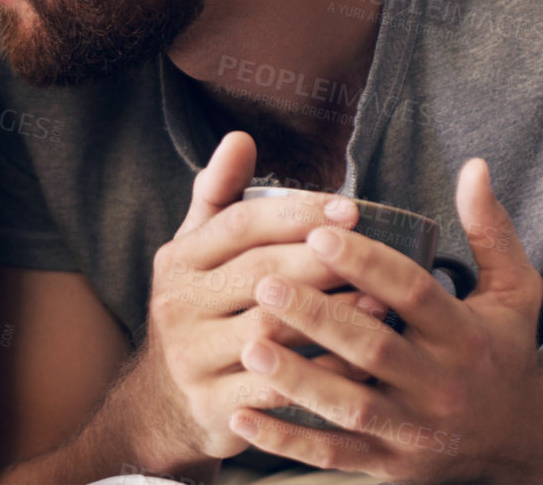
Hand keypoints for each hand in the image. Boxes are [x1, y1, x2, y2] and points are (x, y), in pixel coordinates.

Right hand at [126, 131, 382, 468]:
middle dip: (320, 261)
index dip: (296, 213)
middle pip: (257, 274)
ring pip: (269, 331)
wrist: (163, 404)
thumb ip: (218, 196)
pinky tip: (362, 364)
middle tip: (374, 253)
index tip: (350, 207)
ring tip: (379, 303)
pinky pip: (277, 388)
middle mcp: (177, 306)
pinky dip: (322, 375)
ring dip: (328, 316)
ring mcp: (191, 358)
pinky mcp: (213, 407)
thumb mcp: (194, 254)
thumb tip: (240, 136)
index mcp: (177, 261)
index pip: (238, 225)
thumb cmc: (198, 313)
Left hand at [229, 157, 542, 481]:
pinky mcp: (389, 464)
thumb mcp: (515, 291)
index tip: (320, 232)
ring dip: (297, 380)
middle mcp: (440, 384)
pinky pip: (334, 455)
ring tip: (250, 346)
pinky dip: (289, 441)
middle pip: (374, 349)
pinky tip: (244, 419)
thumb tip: (474, 166)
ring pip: (350, 406)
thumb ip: (490, 230)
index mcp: (464, 336)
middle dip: (319, 317)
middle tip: (265, 284)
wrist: (522, 440)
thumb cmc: (503, 350)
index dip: (368, 263)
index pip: (414, 294)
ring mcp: (413, 430)